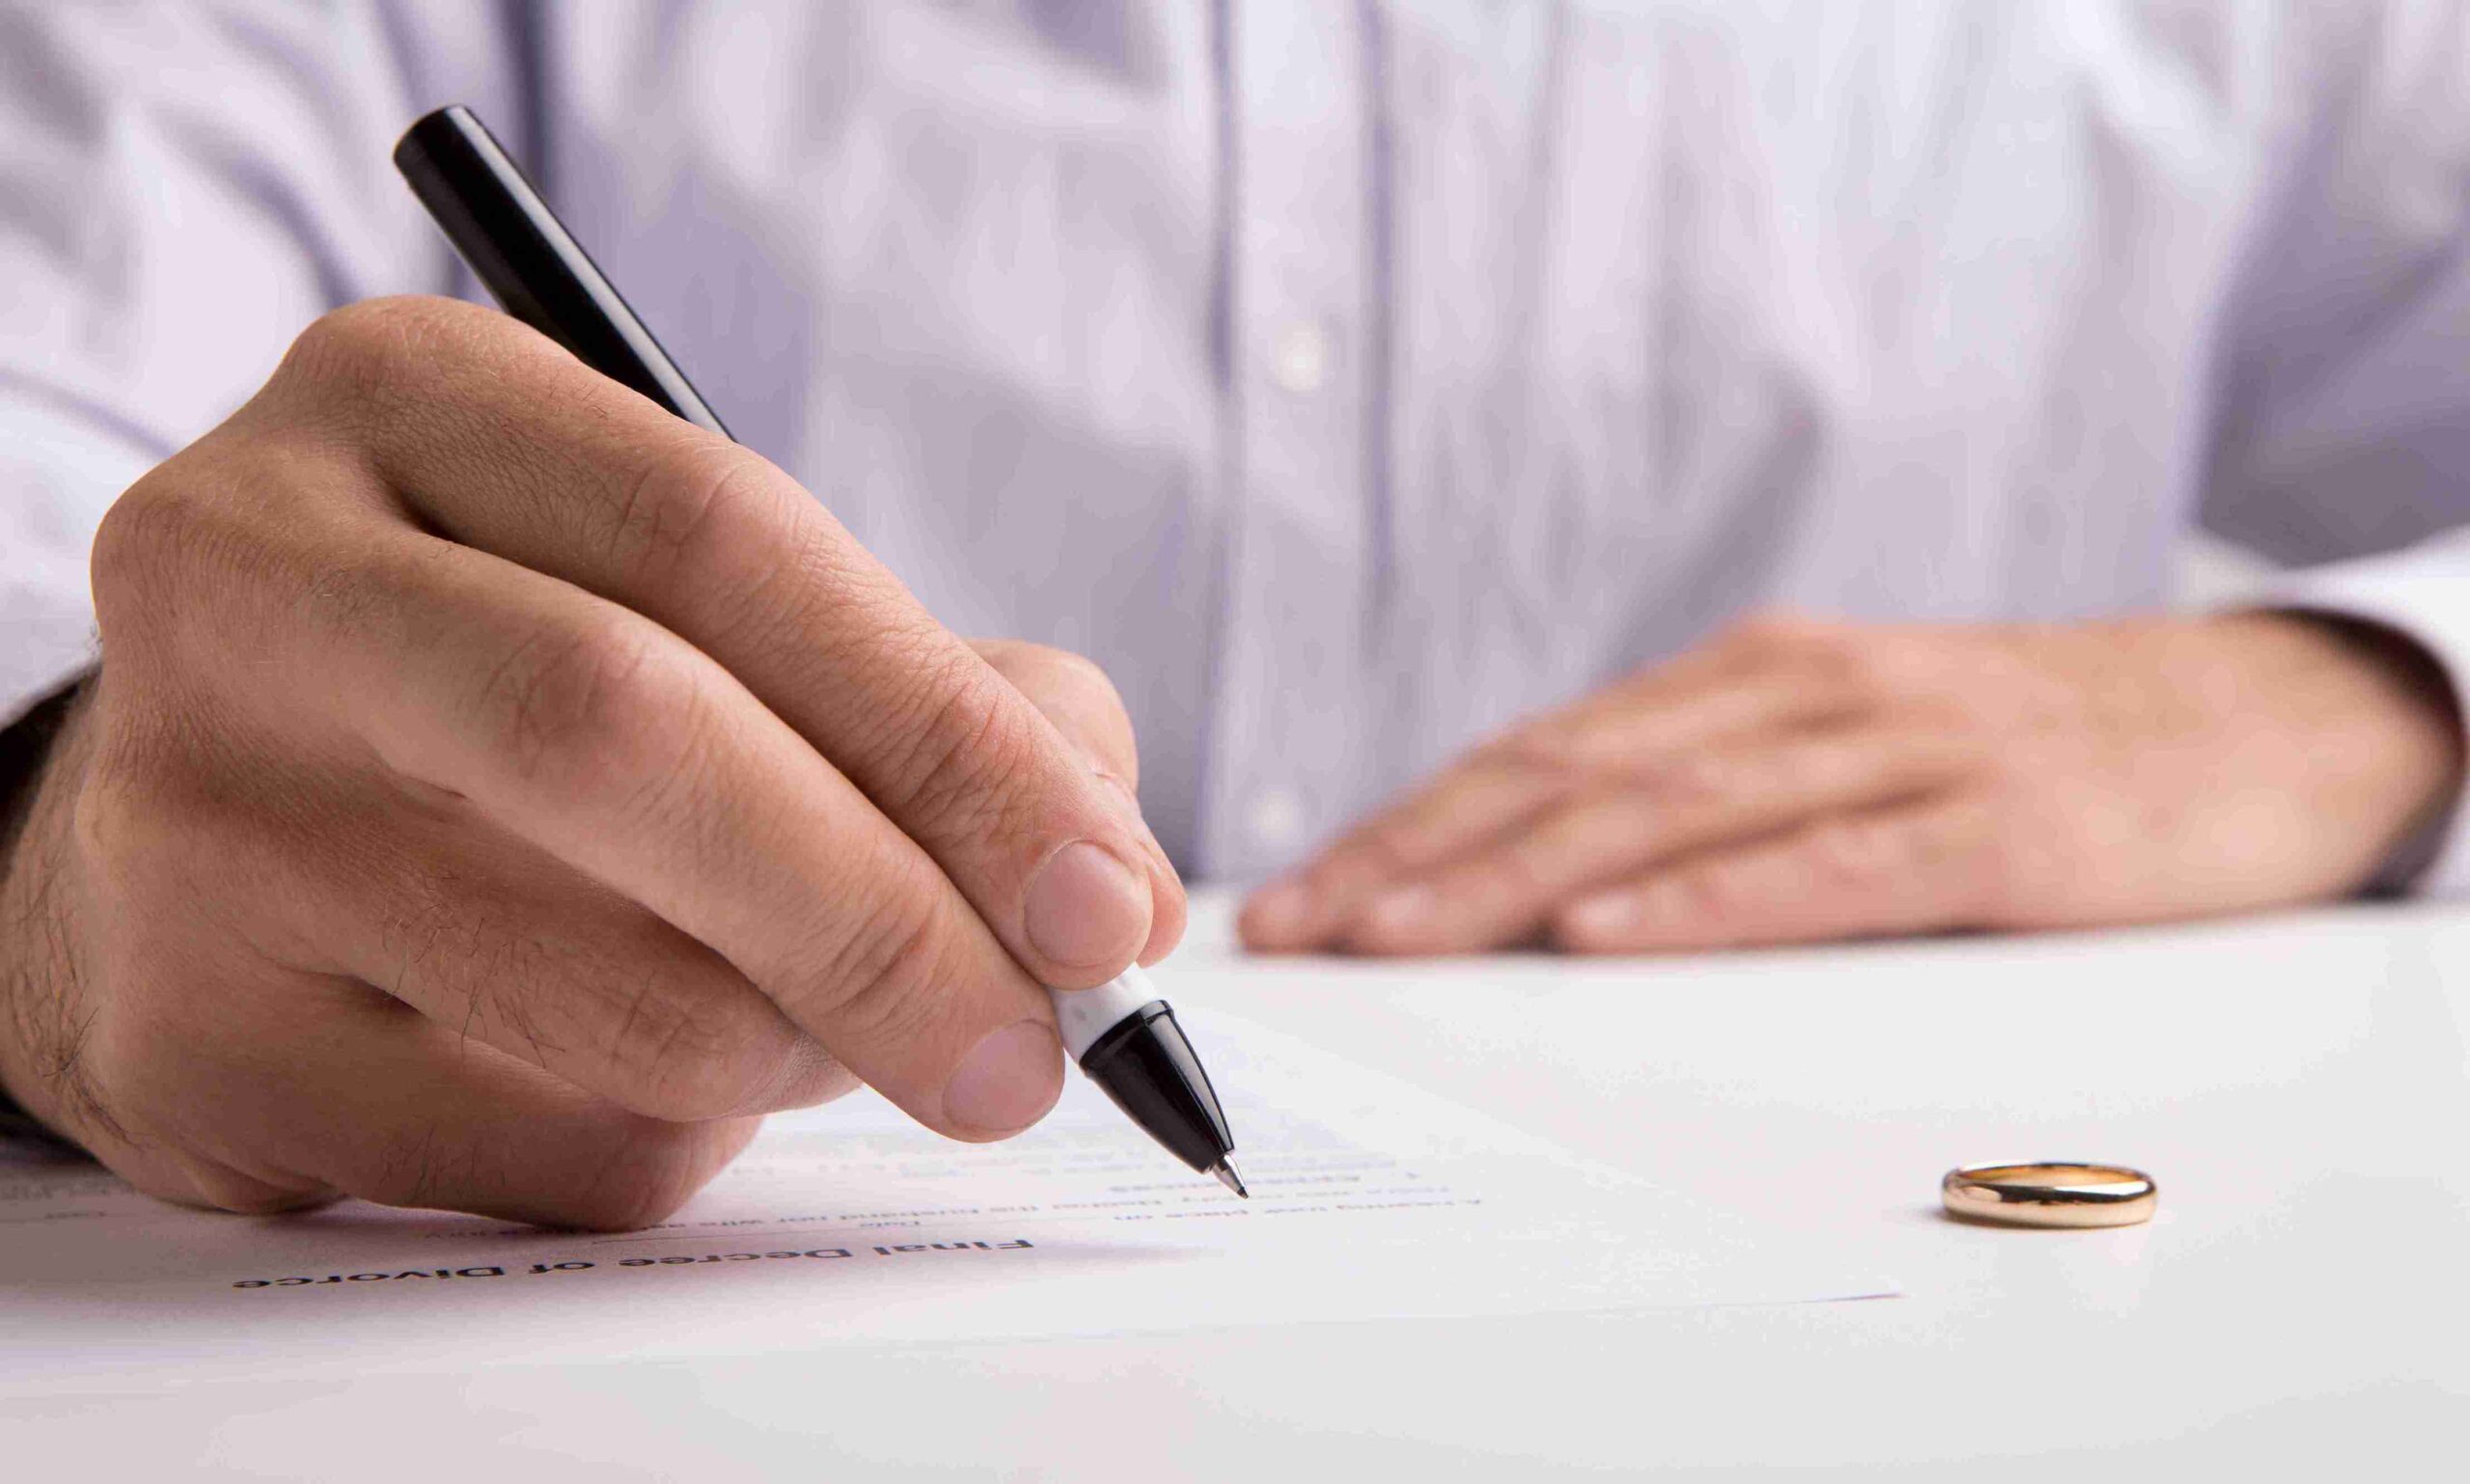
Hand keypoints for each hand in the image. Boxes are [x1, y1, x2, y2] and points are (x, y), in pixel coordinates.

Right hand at [0, 296, 1181, 1227]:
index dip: (949, 734)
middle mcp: (257, 583)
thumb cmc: (516, 686)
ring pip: (626, 997)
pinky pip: (563, 1148)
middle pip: (629, 740)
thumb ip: (931, 691)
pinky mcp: (201, 1049)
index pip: (721, 538)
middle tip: (1044, 1050)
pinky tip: (637, 1065)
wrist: (217, 823)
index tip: (1109, 898)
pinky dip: (691, 1140)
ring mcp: (202, 824)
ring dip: (811, 1047)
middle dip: (892, 922)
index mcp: (405, 399)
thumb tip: (1106, 886)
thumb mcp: (695, 598)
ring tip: (827, 1013)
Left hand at [1240, 612, 2461, 955]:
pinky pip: (1822, 865)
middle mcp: (1797, 693)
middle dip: (1416, 857)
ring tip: (1398, 934)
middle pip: (1569, 778)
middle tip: (1302, 926)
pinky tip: (1605, 939)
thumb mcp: (1845, 745)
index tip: (1303, 895)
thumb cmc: (2015, 747)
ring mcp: (1894, 746)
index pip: (1540, 754)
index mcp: (1748, 677)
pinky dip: (1704, 903)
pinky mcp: (1989, 819)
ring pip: (1668, 815)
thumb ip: (1717, 794)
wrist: (2250, 716)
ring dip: (1515, 879)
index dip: (1407, 824)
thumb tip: (1550, 890)